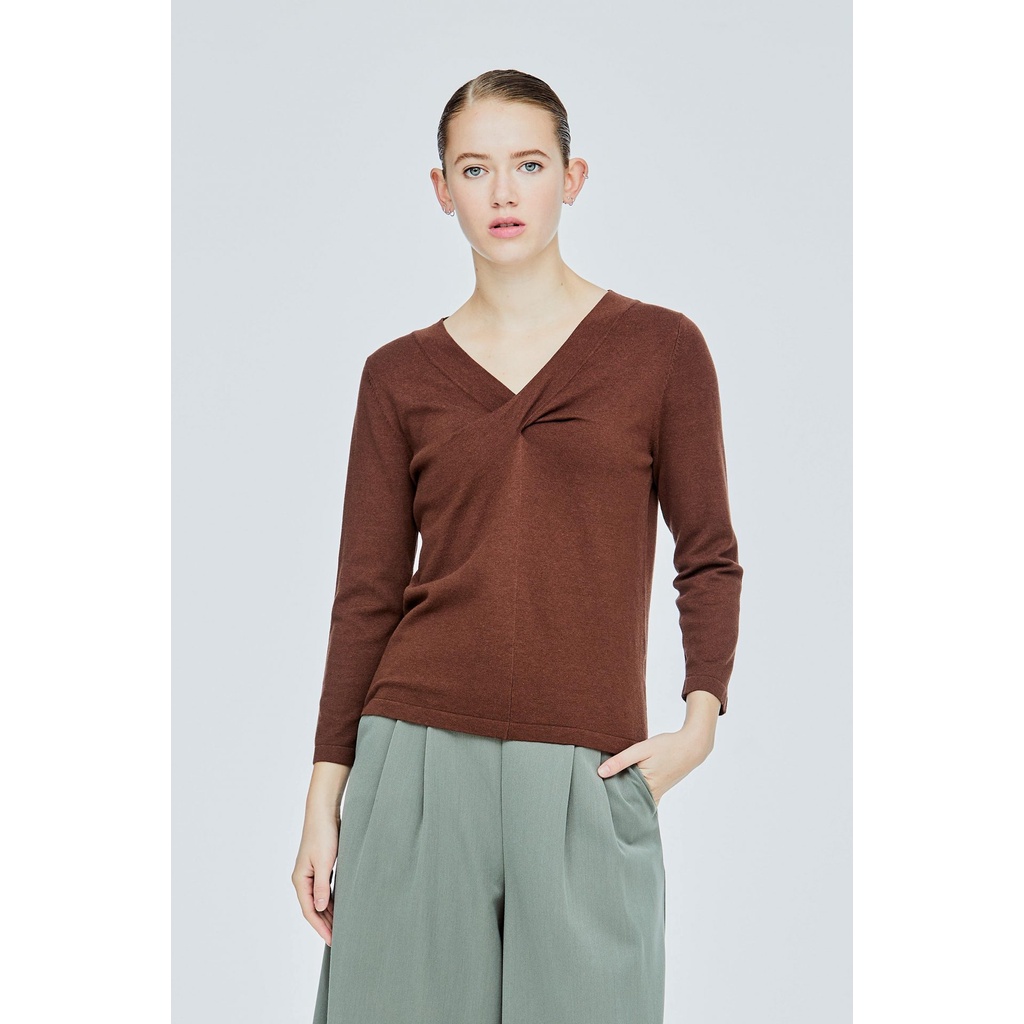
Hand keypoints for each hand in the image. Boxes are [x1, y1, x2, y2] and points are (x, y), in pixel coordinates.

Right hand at [292, 808, 340, 943]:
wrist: (324, 813)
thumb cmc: (323, 835)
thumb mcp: (324, 863)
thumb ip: (321, 887)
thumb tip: (318, 909)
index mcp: (300, 880)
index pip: (309, 911)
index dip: (320, 927)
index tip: (332, 941)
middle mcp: (303, 879)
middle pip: (313, 908)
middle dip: (325, 924)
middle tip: (339, 940)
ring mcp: (311, 874)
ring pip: (319, 900)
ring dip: (329, 914)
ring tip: (341, 928)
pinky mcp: (320, 868)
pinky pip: (324, 890)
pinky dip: (331, 901)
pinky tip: (340, 908)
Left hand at [597, 707, 716, 804]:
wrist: (692, 747)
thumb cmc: (667, 746)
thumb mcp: (642, 749)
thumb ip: (621, 760)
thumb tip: (600, 773)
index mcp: (646, 785)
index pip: (621, 796)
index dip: (607, 794)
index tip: (593, 795)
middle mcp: (651, 794)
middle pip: (627, 799)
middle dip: (613, 798)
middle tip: (596, 796)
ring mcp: (656, 794)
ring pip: (635, 798)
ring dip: (623, 796)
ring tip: (606, 793)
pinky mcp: (659, 790)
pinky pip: (643, 797)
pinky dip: (634, 795)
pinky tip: (624, 790)